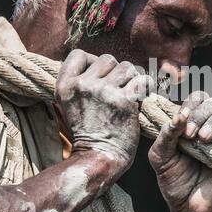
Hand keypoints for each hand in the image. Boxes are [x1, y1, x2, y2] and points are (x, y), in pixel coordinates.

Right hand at [56, 50, 154, 178]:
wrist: (99, 157)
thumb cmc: (88, 132)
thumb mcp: (68, 105)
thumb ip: (77, 83)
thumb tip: (96, 62)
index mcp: (65, 86)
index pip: (79, 55)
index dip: (93, 62)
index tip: (101, 77)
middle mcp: (83, 85)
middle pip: (108, 59)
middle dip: (117, 72)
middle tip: (119, 90)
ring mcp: (103, 91)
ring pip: (127, 67)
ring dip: (133, 79)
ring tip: (130, 94)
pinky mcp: (124, 100)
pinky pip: (142, 80)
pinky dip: (146, 87)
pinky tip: (142, 96)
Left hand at [148, 92, 211, 211]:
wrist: (187, 204)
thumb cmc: (173, 178)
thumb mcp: (160, 156)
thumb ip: (165, 135)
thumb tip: (179, 117)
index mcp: (193, 120)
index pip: (198, 98)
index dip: (191, 105)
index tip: (182, 122)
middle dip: (202, 115)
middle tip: (191, 135)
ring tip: (205, 139)